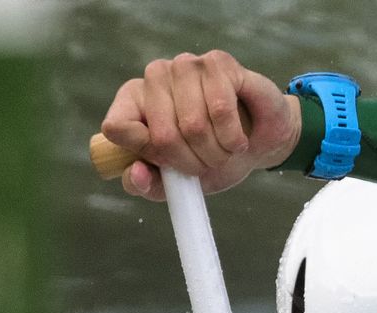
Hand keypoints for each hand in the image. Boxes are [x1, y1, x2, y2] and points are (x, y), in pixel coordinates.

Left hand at [99, 51, 303, 200]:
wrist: (260, 143)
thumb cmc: (214, 158)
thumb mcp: (178, 184)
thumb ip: (148, 185)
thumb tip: (136, 174)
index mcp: (133, 103)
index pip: (116, 128)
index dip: (148, 155)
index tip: (169, 165)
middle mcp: (154, 77)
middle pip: (161, 135)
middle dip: (192, 163)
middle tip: (208, 163)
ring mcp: (185, 66)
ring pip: (193, 125)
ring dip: (217, 151)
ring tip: (225, 148)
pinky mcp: (216, 62)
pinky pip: (221, 110)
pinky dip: (234, 136)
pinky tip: (238, 136)